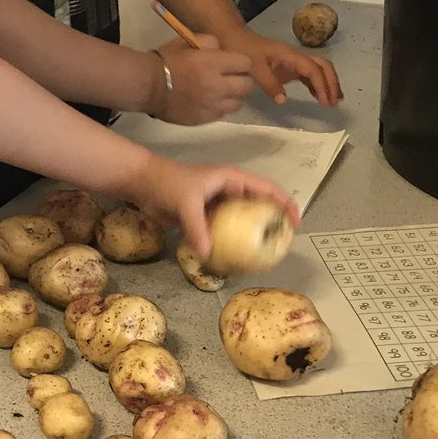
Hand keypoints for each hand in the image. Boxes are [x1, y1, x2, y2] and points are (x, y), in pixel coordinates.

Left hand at [131, 154, 300, 258]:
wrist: (142, 183)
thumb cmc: (167, 183)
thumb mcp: (186, 203)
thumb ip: (198, 228)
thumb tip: (208, 255)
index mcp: (232, 179)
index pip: (267, 189)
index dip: (285, 204)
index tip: (295, 225)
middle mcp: (229, 191)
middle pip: (259, 207)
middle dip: (272, 224)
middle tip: (279, 246)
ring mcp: (218, 205)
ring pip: (242, 221)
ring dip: (251, 237)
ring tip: (261, 256)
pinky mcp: (206, 217)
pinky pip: (223, 231)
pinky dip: (230, 243)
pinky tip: (233, 259)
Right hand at [147, 35, 253, 124]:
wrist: (148, 86)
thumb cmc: (167, 60)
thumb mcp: (188, 41)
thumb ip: (210, 42)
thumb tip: (222, 51)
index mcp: (214, 64)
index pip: (246, 64)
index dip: (240, 63)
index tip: (232, 63)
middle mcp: (218, 86)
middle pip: (247, 86)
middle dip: (242, 80)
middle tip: (231, 78)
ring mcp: (212, 105)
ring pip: (238, 103)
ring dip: (233, 96)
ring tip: (221, 92)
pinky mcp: (204, 119)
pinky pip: (222, 114)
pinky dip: (219, 108)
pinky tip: (209, 102)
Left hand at [226, 31, 342, 107]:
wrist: (236, 38)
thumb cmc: (244, 50)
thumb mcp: (254, 68)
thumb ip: (269, 84)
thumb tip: (284, 101)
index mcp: (290, 55)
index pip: (313, 69)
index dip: (321, 85)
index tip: (325, 102)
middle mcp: (296, 56)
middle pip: (323, 66)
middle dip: (332, 83)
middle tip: (335, 102)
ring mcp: (294, 61)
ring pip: (319, 70)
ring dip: (328, 84)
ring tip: (334, 101)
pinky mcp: (289, 67)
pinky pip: (308, 75)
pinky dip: (317, 85)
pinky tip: (320, 97)